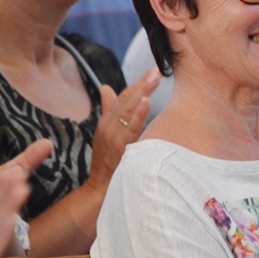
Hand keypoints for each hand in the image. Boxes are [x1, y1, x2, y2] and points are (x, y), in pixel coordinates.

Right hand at [86, 68, 159, 191]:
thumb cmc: (106, 161)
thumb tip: (106, 88)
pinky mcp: (120, 148)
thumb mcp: (106, 134)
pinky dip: (138, 114)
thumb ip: (108, 110)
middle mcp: (108, 126)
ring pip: (128, 110)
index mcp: (106, 122)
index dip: (137, 83)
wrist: (100, 189)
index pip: (123, 97)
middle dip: (143, 82)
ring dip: (142, 92)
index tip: (152, 70)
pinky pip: (130, 128)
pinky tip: (147, 101)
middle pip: (126, 99)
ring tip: (155, 77)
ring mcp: (113, 137)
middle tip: (158, 68)